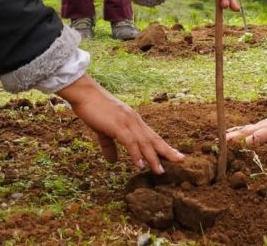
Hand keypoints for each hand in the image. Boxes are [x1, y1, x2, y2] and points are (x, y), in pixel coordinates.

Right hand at [57, 75, 183, 173]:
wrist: (84, 94)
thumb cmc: (94, 109)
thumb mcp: (103, 130)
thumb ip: (109, 146)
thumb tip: (112, 161)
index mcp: (133, 121)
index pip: (151, 136)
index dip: (163, 146)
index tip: (175, 155)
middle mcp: (134, 121)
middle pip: (153, 139)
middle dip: (167, 151)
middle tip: (181, 160)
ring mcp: (127, 122)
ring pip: (144, 142)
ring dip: (152, 158)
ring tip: (160, 171)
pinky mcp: (117, 125)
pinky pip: (129, 141)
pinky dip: (135, 153)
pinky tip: (139, 165)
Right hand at [225, 107, 266, 146]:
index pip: (260, 136)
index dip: (251, 141)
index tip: (241, 146)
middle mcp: (264, 125)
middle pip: (247, 132)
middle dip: (235, 138)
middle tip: (222, 144)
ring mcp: (259, 125)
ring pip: (243, 130)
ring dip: (231, 136)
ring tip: (219, 142)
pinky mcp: (257, 126)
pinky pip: (244, 129)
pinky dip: (234, 132)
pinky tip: (224, 136)